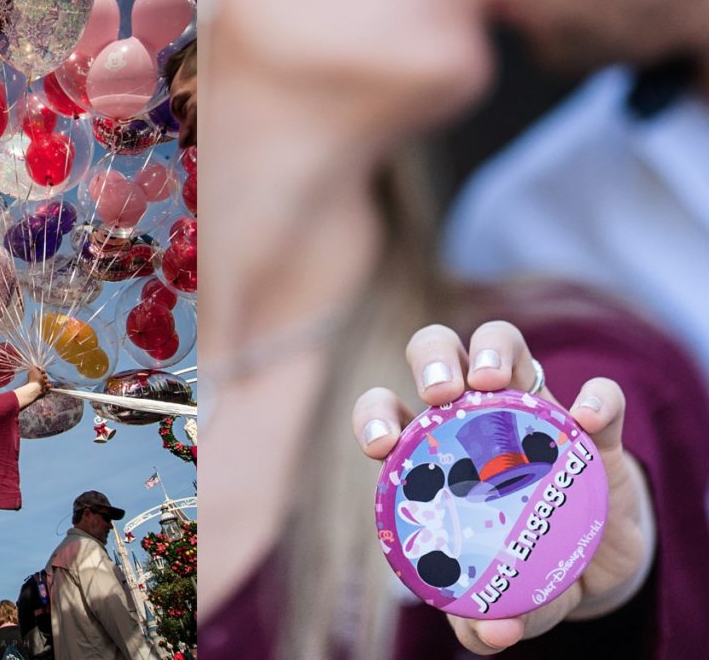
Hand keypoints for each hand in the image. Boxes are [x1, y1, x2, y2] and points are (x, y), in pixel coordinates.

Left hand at [15, 366, 50, 409]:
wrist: (36, 388)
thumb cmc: (34, 378)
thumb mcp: (33, 369)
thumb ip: (35, 367)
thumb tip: (38, 367)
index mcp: (34, 376)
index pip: (41, 372)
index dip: (42, 371)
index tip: (42, 371)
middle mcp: (37, 381)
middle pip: (45, 376)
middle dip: (45, 376)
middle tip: (42, 377)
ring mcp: (41, 386)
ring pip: (47, 381)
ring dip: (47, 381)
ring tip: (44, 383)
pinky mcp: (44, 390)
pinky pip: (48, 387)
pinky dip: (48, 386)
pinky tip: (46, 386)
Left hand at [351, 321, 653, 653]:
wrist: (591, 568)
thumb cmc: (521, 571)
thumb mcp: (499, 599)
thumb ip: (483, 619)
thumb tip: (492, 634)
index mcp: (433, 450)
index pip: (386, 411)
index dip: (374, 416)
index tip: (381, 446)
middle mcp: (475, 415)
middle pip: (438, 351)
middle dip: (433, 359)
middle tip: (441, 394)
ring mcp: (534, 411)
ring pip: (504, 344)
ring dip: (493, 349)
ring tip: (490, 383)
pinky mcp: (594, 429)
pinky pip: (599, 394)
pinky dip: (595, 398)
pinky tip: (587, 421)